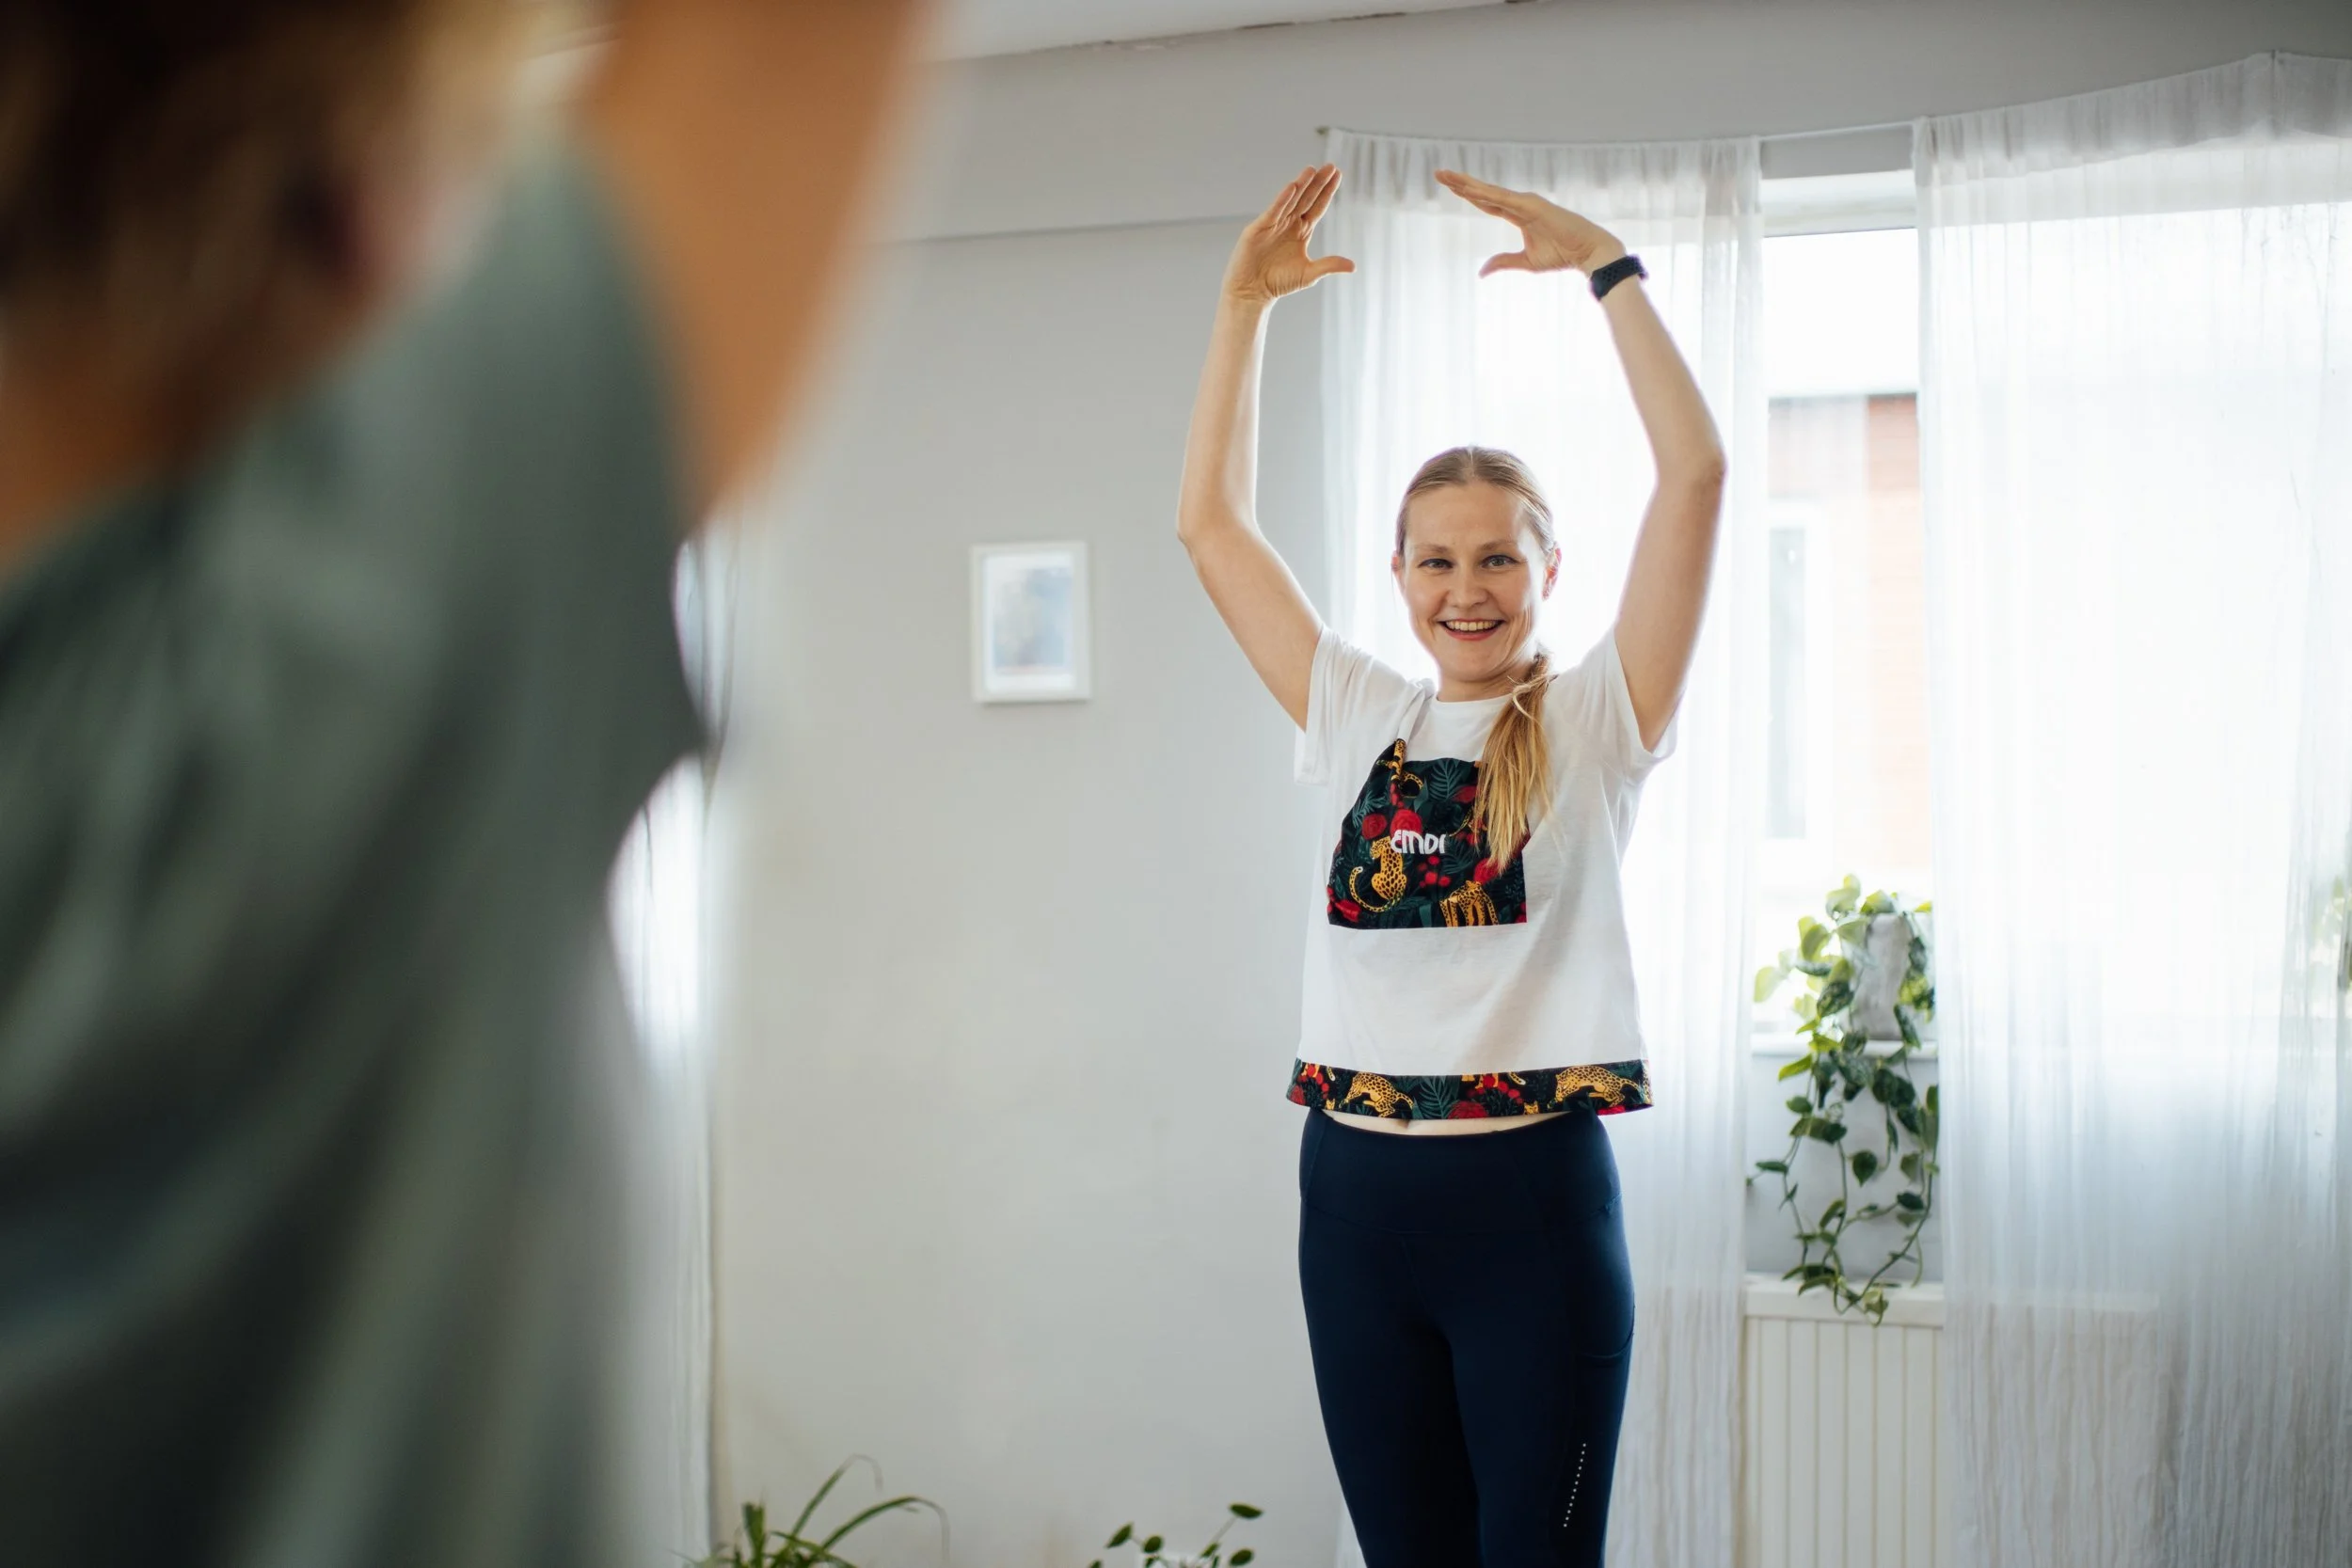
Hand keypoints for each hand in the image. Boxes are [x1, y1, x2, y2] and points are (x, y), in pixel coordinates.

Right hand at [1222, 163, 1355, 305]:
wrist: (1252, 292)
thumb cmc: (1278, 283)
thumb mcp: (1308, 274)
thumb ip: (1329, 265)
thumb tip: (1353, 266)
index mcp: (1301, 231)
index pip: (1317, 207)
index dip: (1327, 192)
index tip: (1338, 175)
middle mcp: (1288, 224)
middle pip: (1306, 199)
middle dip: (1318, 183)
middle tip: (1330, 166)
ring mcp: (1273, 224)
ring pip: (1290, 201)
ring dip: (1301, 185)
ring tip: (1312, 170)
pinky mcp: (1259, 229)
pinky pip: (1273, 211)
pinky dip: (1282, 199)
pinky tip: (1292, 187)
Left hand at [1435, 169, 1628, 278]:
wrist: (1586, 252)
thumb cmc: (1562, 254)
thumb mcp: (1525, 261)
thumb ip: (1503, 261)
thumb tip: (1482, 271)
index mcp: (1518, 214)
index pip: (1487, 202)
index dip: (1468, 194)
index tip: (1449, 186)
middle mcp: (1520, 203)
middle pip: (1483, 192)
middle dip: (1460, 182)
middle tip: (1438, 172)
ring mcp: (1526, 202)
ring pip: (1489, 192)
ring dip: (1467, 183)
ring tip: (1446, 175)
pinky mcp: (1532, 205)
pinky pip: (1502, 199)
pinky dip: (1484, 193)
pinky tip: (1467, 188)